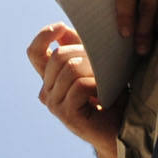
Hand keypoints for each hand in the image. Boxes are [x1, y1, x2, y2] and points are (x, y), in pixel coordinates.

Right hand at [25, 22, 121, 148]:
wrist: (122, 131)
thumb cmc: (112, 98)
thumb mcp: (95, 67)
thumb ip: (78, 49)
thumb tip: (63, 29)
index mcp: (50, 80)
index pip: (35, 53)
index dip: (44, 36)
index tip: (61, 26)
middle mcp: (46, 92)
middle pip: (58, 56)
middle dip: (84, 52)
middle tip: (104, 62)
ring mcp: (54, 105)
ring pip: (70, 69)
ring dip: (94, 70)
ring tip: (107, 81)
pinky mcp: (66, 114)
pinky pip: (80, 85)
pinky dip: (97, 85)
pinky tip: (105, 95)